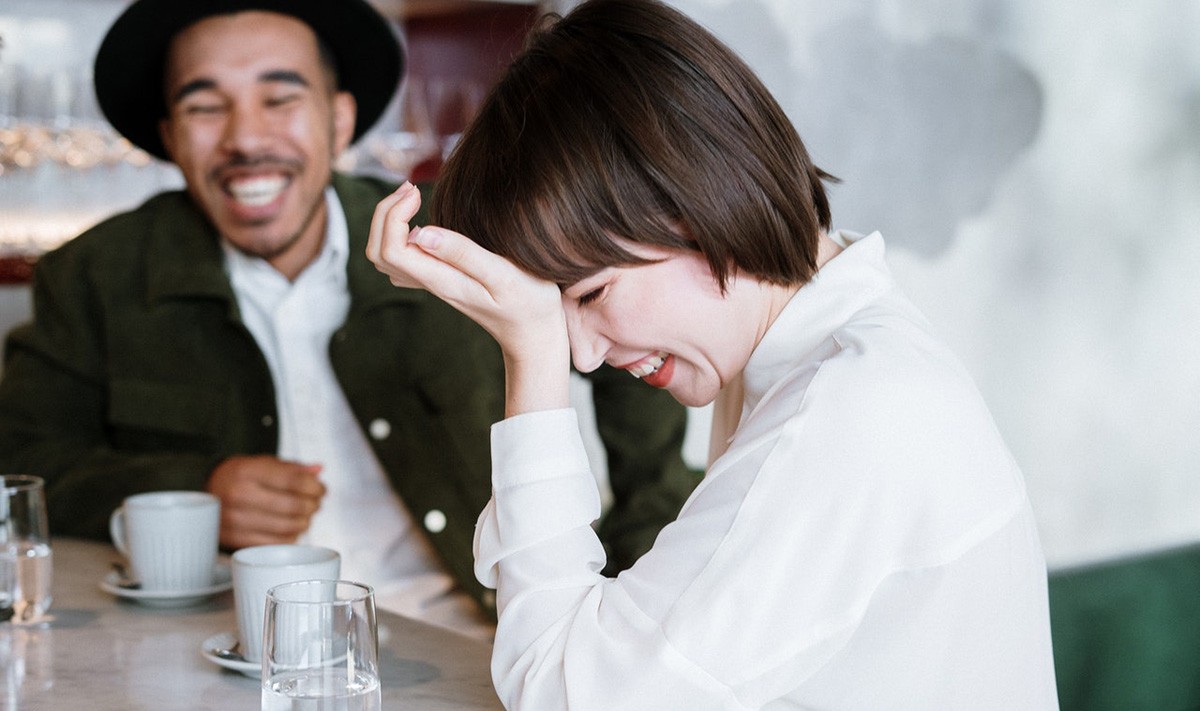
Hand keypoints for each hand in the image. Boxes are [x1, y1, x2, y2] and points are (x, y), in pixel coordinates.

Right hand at [205, 455, 324, 548]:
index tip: (321, 490)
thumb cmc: (243, 476)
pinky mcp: (235, 540)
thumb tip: (318, 471)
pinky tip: (291, 529)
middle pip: (293, 506)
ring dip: (304, 522)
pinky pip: (275, 543)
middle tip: (315, 504)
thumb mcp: (264, 463)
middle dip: (312, 505)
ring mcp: (235, 520)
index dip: (314, 487)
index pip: (293, 480)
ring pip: (287, 527)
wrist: (209, 491)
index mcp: (247, 471)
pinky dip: (290, 537)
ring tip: (305, 516)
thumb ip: (293, 468)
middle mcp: (238, 495)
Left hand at [367, 183, 570, 415]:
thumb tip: (421, 232)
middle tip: (411, 189)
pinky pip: (402, 261)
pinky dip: (399, 235)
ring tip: (413, 197)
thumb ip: (464, 253)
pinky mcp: (442, 281)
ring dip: (389, 223)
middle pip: (378, 252)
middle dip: (385, 213)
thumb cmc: (529, 302)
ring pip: (386, 257)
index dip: (394, 215)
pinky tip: (419, 220)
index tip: (418, 193)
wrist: (534, 333)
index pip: (392, 249)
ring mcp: (434, 284)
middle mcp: (431, 283)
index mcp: (442, 280)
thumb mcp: (504, 274)